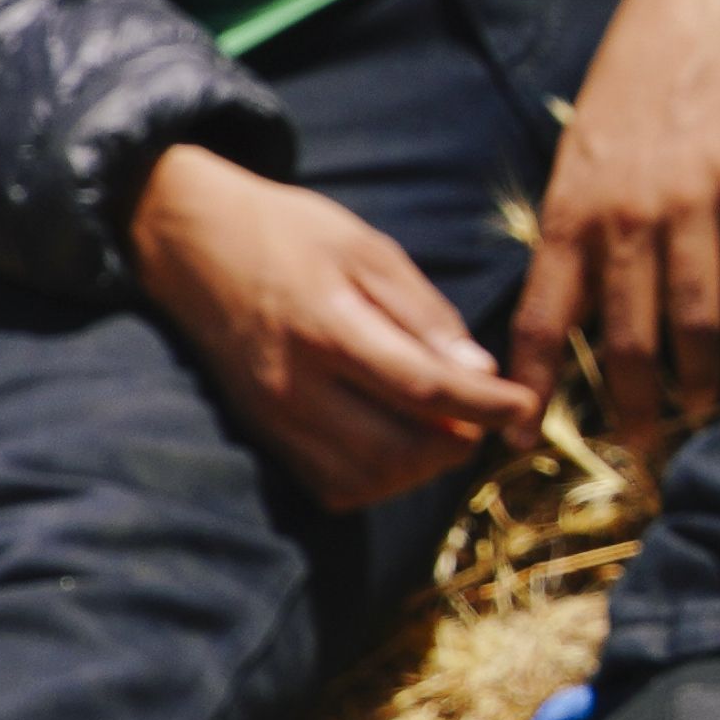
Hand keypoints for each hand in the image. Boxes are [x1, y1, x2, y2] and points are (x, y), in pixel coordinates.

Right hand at [129, 141, 529, 512]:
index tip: (526, 404)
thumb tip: (481, 372)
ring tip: (444, 427)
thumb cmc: (290, 235)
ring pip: (367, 480)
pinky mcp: (263, 435)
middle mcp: (295, 385)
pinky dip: (378, 478)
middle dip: (457, 443)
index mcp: (328, 326)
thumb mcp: (368, 249)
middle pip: (398, 451)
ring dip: (420, 469)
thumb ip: (424, 314)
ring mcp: (274, 418)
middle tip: (481, 414)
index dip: (486, 406)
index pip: (424, 388)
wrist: (193, 246)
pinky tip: (397, 441)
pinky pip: (332, 485)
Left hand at [532, 0, 719, 436]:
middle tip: (642, 447)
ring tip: (700, 406)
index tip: (522, 438)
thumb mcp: (578, 158)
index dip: (530, 386)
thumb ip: (572, 237)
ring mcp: (695, 205)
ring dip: (700, 379)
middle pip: (627, 339)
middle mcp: (628, 217)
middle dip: (631, 405)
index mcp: (571, 211)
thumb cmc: (629, 90)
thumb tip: (566, 320)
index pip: (540, 319)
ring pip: (699, 323)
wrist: (699, 13)